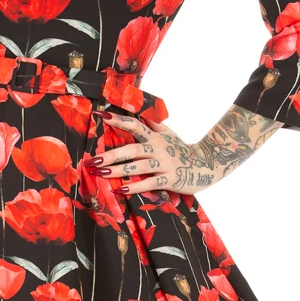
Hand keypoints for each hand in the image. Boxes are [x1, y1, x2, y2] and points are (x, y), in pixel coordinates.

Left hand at [91, 113, 222, 195]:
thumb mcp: (168, 134)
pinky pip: (149, 183)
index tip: (100, 115)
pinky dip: (135, 186)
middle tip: (91, 161)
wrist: (207, 165)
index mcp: (155, 137)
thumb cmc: (182, 150)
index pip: (135, 124)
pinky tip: (121, 189)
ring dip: (118, 170)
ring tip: (100, 174)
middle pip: (132, 149)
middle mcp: (158, 149)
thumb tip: (140, 111)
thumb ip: (153, 124)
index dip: (118, 119)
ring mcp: (164, 164)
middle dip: (110, 155)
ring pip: (138, 166)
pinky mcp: (170, 179)